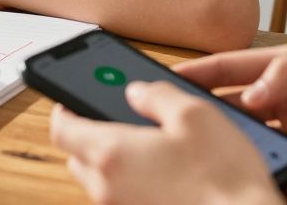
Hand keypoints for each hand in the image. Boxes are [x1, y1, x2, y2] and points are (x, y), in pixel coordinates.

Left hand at [50, 81, 284, 204]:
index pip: (61, 129)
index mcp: (112, 153)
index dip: (64, 110)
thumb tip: (137, 91)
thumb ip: (158, 96)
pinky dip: (132, 185)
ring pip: (101, 182)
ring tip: (146, 147)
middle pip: (78, 157)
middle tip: (114, 120)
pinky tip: (164, 175)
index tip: (72, 99)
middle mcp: (109, 188)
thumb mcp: (196, 115)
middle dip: (89, 135)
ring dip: (112, 162)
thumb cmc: (225, 178)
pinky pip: (124, 200)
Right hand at [175, 43, 286, 193]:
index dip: (200, 72)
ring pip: (258, 140)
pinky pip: (286, 169)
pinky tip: (281, 181)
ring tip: (231, 160)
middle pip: (239, 106)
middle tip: (184, 130)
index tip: (164, 80)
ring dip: (245, 150)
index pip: (235, 67)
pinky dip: (278, 175)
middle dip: (211, 116)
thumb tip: (251, 92)